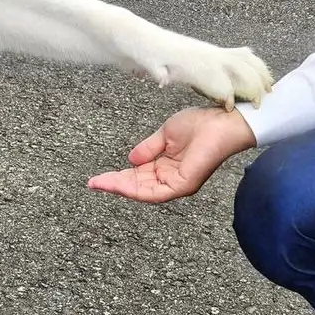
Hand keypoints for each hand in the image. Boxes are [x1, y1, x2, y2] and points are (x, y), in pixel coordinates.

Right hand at [87, 106, 256, 202]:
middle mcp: (171, 178)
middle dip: (114, 185)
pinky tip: (120, 184)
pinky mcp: (183, 185)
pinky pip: (155, 192)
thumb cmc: (200, 124)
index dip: (118, 177)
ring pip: (143, 192)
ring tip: (100, 184)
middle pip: (137, 186)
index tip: (98, 177)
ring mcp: (177, 184)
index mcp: (167, 166)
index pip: (138, 176)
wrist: (221, 121)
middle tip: (93, 183)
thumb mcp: (166, 134)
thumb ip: (149, 148)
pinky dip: (135, 190)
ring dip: (120, 188)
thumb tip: (130, 160)